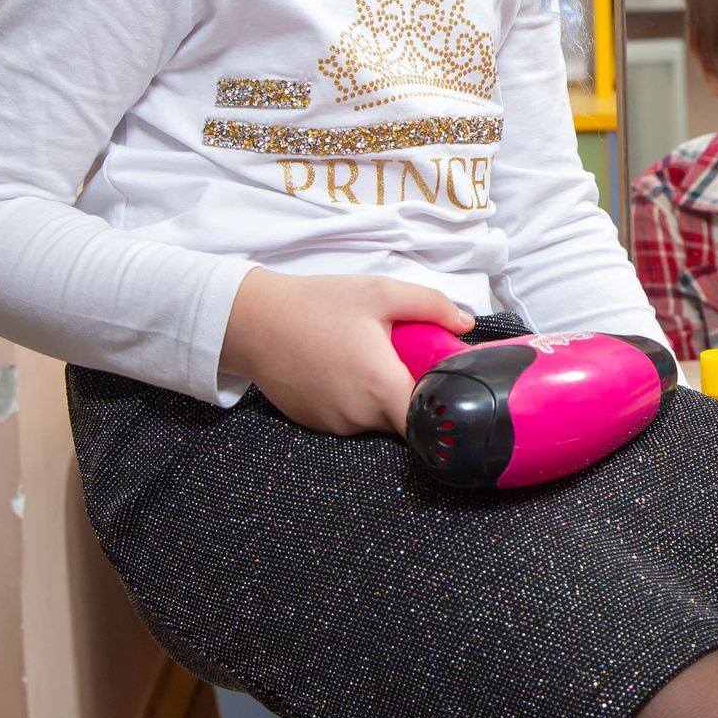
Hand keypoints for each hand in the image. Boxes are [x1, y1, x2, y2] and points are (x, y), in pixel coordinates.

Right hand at [218, 267, 472, 435]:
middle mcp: (358, 417)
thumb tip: (465, 324)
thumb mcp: (381, 292)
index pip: (428, 420)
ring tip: (370, 357)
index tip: (448, 386)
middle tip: (407, 358)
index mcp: (381, 389)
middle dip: (412, 393)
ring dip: (382, 396)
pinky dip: (355, 399)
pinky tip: (344, 368)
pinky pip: (349, 418)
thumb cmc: (317, 305)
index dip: (444, 407)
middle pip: (404, 419)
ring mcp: (334, 424)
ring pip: (376, 419)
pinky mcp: (314, 423)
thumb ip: (432, 305)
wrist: (252, 321)